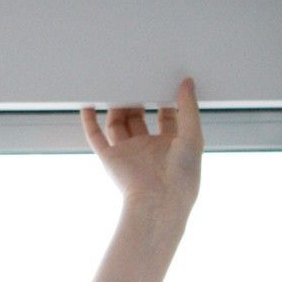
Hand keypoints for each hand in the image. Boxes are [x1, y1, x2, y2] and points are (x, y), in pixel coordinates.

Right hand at [80, 78, 204, 213]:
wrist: (159, 203)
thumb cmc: (182, 178)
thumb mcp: (193, 137)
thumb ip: (189, 109)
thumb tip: (187, 83)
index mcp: (171, 146)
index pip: (167, 116)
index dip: (164, 99)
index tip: (162, 80)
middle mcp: (149, 149)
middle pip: (139, 118)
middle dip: (137, 99)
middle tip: (135, 79)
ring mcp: (128, 153)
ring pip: (117, 123)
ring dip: (115, 106)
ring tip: (115, 85)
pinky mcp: (110, 159)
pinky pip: (95, 136)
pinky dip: (89, 120)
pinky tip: (88, 104)